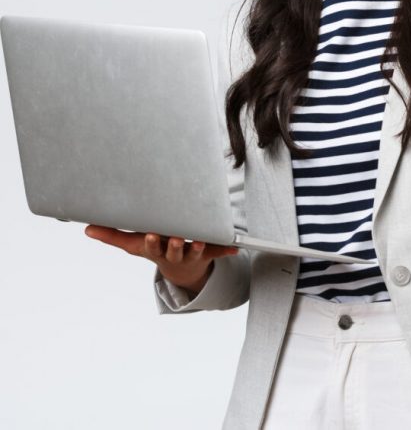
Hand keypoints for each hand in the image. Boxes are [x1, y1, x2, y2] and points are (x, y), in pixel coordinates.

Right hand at [85, 224, 238, 294]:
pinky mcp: (209, 251)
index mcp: (158, 249)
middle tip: (177, 238)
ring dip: (199, 246)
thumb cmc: (156, 248)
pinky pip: (219, 250)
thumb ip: (112, 235)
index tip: (152, 235)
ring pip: (197, 251)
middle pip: (175, 250)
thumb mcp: (134, 245)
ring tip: (201, 240)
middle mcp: (175, 252)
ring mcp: (193, 253)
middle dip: (175, 245)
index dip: (153, 242)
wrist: (182, 270)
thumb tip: (86, 228)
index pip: (153, 247)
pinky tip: (236, 248)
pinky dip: (227, 249)